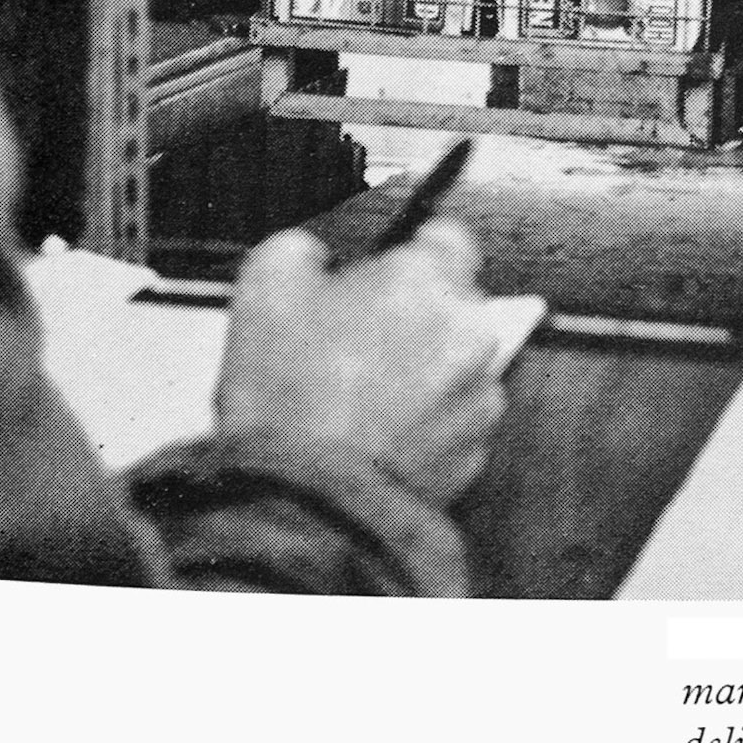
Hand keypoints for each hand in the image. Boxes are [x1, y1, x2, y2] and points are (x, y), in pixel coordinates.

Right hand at [215, 218, 505, 506]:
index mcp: (427, 280)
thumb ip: (302, 250)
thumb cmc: (287, 399)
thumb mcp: (265, 286)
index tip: (385, 269)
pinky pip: (451, 423)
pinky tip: (372, 435)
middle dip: (412, 317)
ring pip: (454, 366)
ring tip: (358, 398)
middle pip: (452, 305)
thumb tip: (313, 255)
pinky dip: (423, 425)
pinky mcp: (473, 453)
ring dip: (421, 372)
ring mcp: (477, 397)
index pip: (448, 238)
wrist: (303, 504)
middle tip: (354, 341)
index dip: (412, 252)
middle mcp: (469, 332)